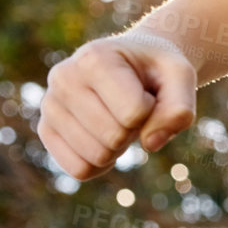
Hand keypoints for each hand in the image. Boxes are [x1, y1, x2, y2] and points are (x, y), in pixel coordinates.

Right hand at [38, 31, 196, 179]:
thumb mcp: (180, 78)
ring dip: (119, 147)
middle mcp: (63, 77)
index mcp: (94, 57)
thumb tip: (150, 143)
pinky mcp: (46, 129)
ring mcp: (50, 104)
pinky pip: (79, 169)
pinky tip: (103, 138)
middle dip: (135, 131)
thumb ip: (179, 108)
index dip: (151, 111)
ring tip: (117, 118)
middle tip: (132, 109)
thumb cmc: (156, 70)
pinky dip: (101, 163)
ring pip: (96, 156)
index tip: (145, 91)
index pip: (134, 113)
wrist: (133, 64)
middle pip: (114, 137)